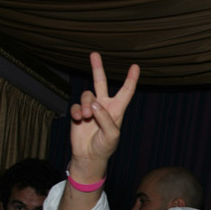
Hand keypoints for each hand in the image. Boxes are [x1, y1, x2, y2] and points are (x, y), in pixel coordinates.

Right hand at [69, 53, 139, 177]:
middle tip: (94, 54)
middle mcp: (104, 106)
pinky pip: (75, 105)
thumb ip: (105, 119)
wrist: (89, 156)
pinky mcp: (78, 113)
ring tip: (86, 117)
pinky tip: (79, 119)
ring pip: (87, 95)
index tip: (135, 66)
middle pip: (100, 82)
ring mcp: (90, 108)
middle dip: (97, 68)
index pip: (126, 91)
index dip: (131, 79)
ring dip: (85, 105)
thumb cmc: (105, 146)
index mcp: (117, 109)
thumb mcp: (112, 134)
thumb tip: (94, 104)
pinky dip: (76, 111)